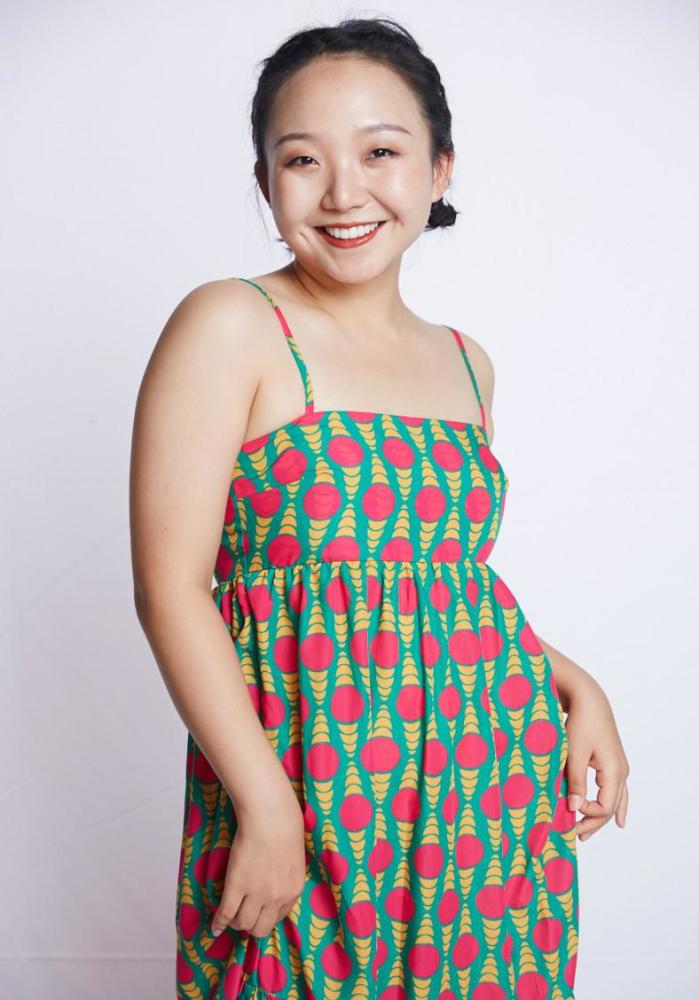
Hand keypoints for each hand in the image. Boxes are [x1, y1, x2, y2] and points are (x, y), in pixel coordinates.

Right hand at [211, 787, 306, 937]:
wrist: (270, 815)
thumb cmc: (283, 827)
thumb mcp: (294, 858)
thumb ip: (287, 875)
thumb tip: (277, 879)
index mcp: (293, 890)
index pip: (279, 917)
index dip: (267, 916)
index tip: (258, 912)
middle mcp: (277, 897)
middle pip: (262, 928)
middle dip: (251, 925)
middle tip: (242, 916)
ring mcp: (257, 893)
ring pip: (243, 923)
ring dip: (235, 922)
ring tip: (229, 916)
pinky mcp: (237, 886)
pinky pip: (226, 913)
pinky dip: (219, 922)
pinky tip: (215, 926)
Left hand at [563, 677, 629, 840]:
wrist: (588, 698)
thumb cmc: (580, 722)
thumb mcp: (574, 752)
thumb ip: (574, 781)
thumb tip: (573, 808)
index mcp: (614, 771)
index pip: (604, 806)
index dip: (585, 812)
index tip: (566, 807)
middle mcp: (621, 771)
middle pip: (611, 807)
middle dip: (592, 823)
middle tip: (573, 836)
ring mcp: (619, 767)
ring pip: (614, 801)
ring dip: (600, 817)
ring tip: (587, 834)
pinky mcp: (612, 761)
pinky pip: (616, 791)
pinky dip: (614, 806)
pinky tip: (618, 819)